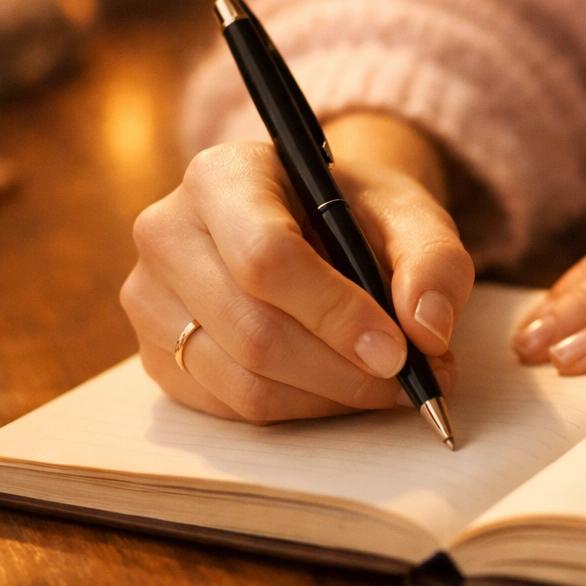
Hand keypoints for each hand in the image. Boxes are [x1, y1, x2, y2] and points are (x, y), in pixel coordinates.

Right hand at [121, 114, 473, 421]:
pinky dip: (300, 409)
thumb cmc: (358, 213)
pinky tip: (341, 388)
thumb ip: (434, 262)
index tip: (398, 351)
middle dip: (343, 370)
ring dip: (328, 398)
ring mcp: (151, 299)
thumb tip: (427, 330)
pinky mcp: (158, 355)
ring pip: (242, 381)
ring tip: (387, 385)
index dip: (336, 314)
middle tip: (410, 381)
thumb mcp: (411, 214)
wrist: (315, 220)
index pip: (266, 258)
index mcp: (222, 176)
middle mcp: (168, 232)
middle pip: (253, 330)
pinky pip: (230, 408)